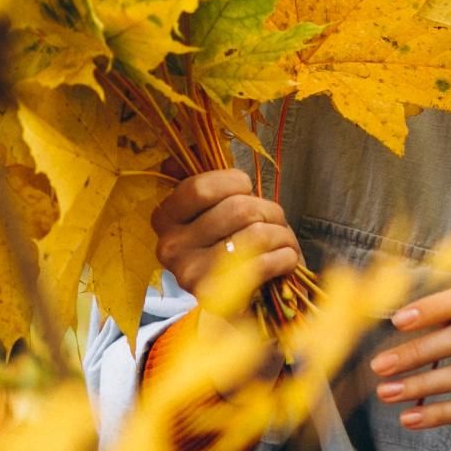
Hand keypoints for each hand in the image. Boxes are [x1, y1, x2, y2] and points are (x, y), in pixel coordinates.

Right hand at [152, 169, 303, 300]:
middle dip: (270, 211)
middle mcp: (169, 247)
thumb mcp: (215, 212)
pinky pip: (264, 263)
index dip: (234, 182)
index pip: (201, 186)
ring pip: (256, 234)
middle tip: (275, 223)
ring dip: (282, 236)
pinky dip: (286, 257)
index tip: (247, 190)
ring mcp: (189, 275)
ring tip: (283, 244)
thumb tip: (195, 142)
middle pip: (238, 208)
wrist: (235, 308)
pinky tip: (285, 261)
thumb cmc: (231, 249)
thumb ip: (206, 181)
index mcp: (165, 218)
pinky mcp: (217, 298)